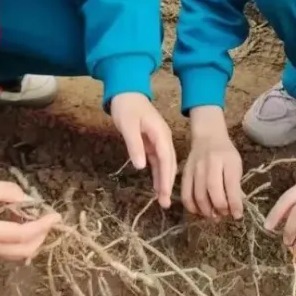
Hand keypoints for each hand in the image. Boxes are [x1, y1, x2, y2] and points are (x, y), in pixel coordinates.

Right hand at [0, 178, 60, 260]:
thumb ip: (8, 193)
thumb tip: (28, 200)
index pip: (23, 235)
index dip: (43, 226)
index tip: (56, 215)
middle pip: (22, 251)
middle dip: (41, 237)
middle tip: (48, 219)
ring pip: (14, 253)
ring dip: (30, 240)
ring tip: (37, 220)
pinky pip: (4, 250)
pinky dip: (18, 241)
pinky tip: (20, 223)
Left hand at [110, 92, 176, 208]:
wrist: (127, 92)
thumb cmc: (127, 107)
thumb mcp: (128, 125)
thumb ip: (135, 145)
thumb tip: (141, 166)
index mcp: (161, 134)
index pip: (166, 159)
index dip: (166, 177)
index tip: (164, 193)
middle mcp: (163, 139)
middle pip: (169, 164)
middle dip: (168, 184)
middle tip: (165, 204)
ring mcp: (158, 141)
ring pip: (164, 164)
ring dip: (164, 181)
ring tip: (162, 200)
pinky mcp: (152, 143)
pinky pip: (157, 162)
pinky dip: (158, 174)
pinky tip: (157, 186)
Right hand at [182, 106, 243, 219]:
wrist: (208, 137)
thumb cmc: (226, 154)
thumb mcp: (236, 165)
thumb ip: (235, 185)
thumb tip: (235, 209)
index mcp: (227, 160)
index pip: (231, 184)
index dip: (234, 203)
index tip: (237, 215)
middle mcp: (210, 163)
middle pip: (213, 190)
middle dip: (220, 208)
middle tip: (224, 214)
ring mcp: (195, 168)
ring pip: (198, 195)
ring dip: (206, 210)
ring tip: (214, 215)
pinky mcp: (185, 173)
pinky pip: (186, 194)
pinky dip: (192, 207)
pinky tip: (199, 211)